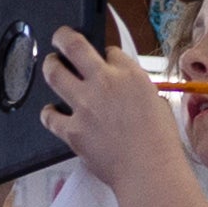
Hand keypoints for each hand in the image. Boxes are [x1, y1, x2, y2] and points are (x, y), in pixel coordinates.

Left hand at [33, 25, 190, 198]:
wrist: (148, 170)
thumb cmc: (159, 143)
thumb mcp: (158, 103)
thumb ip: (138, 91)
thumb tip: (128, 92)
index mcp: (130, 74)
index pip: (110, 51)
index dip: (105, 54)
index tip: (102, 58)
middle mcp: (104, 83)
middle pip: (73, 45)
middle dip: (63, 36)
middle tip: (59, 37)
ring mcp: (84, 105)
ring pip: (54, 74)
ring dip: (50, 66)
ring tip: (50, 66)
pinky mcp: (71, 130)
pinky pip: (49, 116)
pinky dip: (48, 113)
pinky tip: (50, 112)